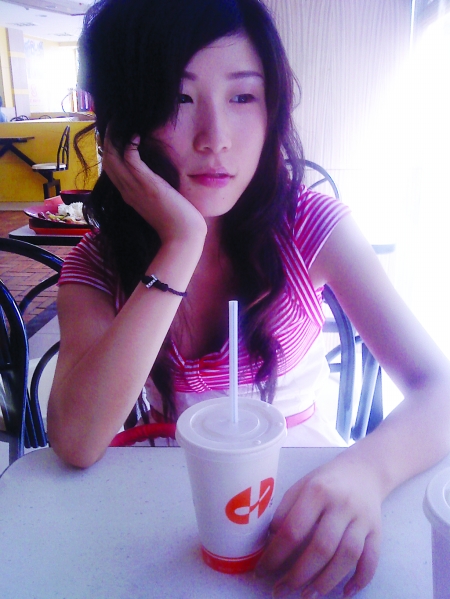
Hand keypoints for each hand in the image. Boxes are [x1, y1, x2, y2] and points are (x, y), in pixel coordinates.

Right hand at [101, 131, 205, 244]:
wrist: (183, 237)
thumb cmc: (177, 223)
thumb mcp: (161, 204)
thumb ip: (154, 191)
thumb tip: (159, 180)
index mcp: (129, 195)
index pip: (111, 170)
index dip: (109, 151)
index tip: (115, 136)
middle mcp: (127, 191)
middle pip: (106, 160)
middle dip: (107, 139)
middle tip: (114, 121)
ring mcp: (135, 187)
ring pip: (112, 157)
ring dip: (114, 136)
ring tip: (119, 121)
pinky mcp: (147, 183)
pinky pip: (130, 158)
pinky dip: (129, 143)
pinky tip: (136, 134)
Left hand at [257, 456, 382, 597]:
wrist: (364, 470)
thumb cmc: (326, 481)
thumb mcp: (301, 486)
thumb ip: (285, 511)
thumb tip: (270, 542)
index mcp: (317, 491)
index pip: (293, 529)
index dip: (276, 554)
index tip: (263, 571)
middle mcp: (341, 505)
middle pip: (322, 546)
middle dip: (300, 574)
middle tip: (283, 590)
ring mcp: (361, 518)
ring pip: (347, 556)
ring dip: (327, 580)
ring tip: (308, 595)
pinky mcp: (377, 530)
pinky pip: (371, 559)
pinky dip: (360, 579)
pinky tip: (344, 592)